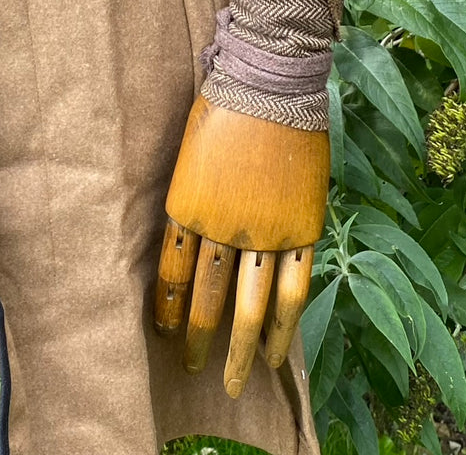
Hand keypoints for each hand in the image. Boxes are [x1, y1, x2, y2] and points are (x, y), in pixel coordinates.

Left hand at [153, 95, 329, 396]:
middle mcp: (223, 229)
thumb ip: (192, 200)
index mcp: (186, 208)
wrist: (269, 83)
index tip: (164, 332)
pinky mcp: (301, 229)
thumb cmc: (222, 107)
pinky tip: (279, 353)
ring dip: (242, 351)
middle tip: (191, 368)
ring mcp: (265, 233)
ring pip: (253, 309)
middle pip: (208, 301)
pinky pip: (293, 291)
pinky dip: (285, 327)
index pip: (170, 276)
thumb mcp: (190, 155)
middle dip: (198, 341)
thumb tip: (192, 239)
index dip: (166, 310)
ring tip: (236, 382)